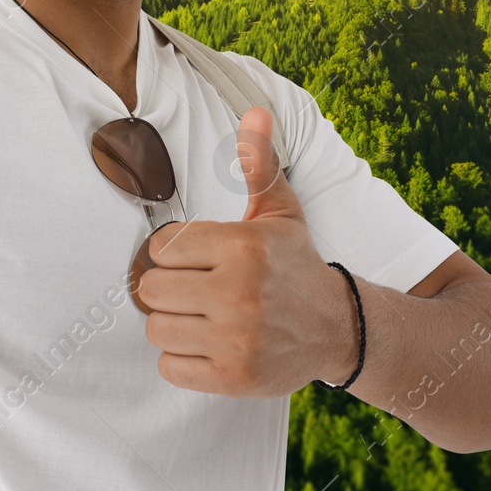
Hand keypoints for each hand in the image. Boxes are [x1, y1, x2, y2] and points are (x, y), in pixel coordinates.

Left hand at [135, 106, 359, 396]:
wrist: (337, 328)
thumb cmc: (295, 264)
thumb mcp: (280, 211)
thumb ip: (260, 164)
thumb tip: (256, 113)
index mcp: (243, 247)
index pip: (162, 247)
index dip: (173, 251)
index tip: (195, 257)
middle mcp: (238, 294)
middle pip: (152, 289)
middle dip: (168, 286)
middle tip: (194, 287)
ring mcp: (235, 339)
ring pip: (156, 327)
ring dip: (172, 322)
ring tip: (199, 315)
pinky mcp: (232, 377)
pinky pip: (169, 367)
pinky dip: (180, 358)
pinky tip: (205, 342)